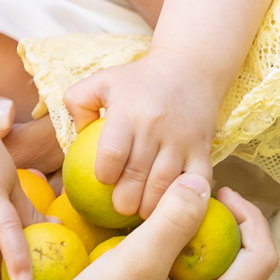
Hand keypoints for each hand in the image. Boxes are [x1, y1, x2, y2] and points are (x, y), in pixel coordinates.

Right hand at [21, 175, 277, 279]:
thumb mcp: (137, 260)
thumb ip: (175, 219)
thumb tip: (202, 183)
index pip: (262, 258)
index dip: (250, 217)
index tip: (216, 189)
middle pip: (240, 266)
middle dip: (225, 224)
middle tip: (191, 196)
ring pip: (211, 276)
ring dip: (199, 240)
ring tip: (168, 214)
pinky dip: (179, 258)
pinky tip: (147, 242)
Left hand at [65, 49, 218, 217]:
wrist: (190, 69)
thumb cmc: (140, 80)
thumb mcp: (102, 80)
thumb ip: (78, 103)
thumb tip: (76, 137)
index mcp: (128, 112)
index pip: (112, 154)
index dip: (104, 174)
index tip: (103, 179)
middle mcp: (155, 127)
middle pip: (136, 176)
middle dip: (124, 200)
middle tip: (120, 206)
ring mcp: (181, 140)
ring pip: (163, 185)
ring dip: (150, 206)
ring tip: (141, 210)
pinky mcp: (202, 149)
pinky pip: (194, 182)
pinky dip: (183, 198)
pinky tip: (172, 204)